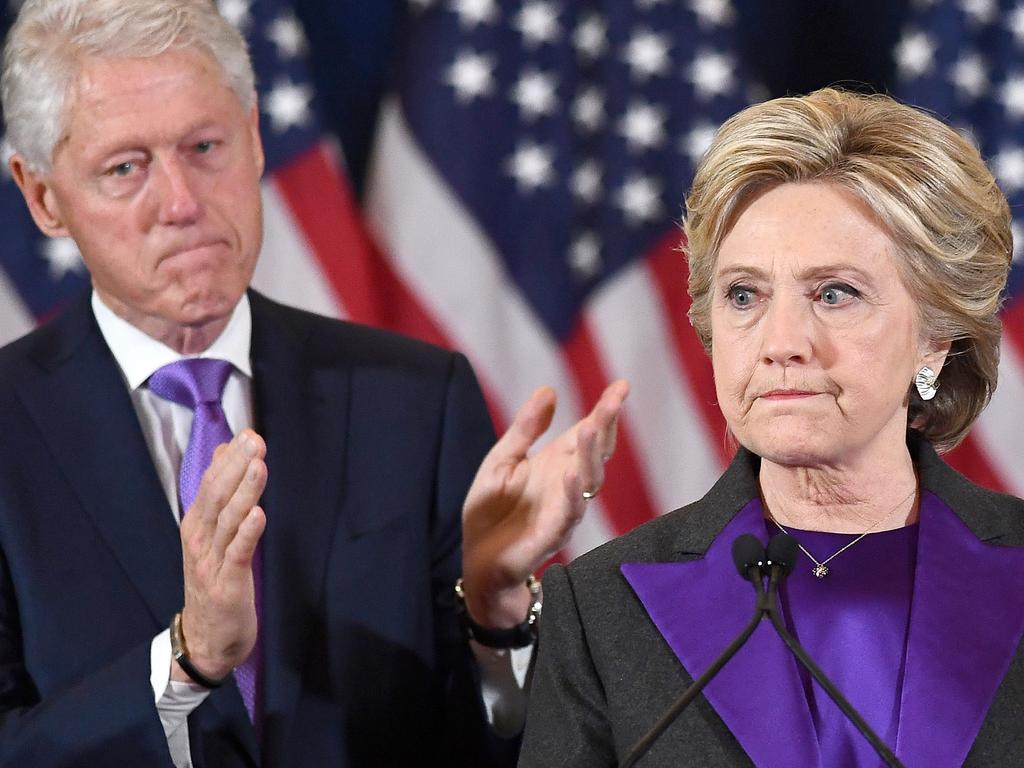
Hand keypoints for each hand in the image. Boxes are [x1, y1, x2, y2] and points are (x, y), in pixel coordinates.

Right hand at [172, 429, 266, 682]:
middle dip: (236, 466)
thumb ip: (220, 499)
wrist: (205, 641)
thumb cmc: (214, 583)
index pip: (210, 484)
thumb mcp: (213, 538)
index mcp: (196, 526)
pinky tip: (259, 514)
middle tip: (255, 439)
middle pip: (217, 496)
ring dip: (244, 491)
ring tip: (259, 465)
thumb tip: (226, 455)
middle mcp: (200, 540)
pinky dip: (248, 533)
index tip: (247, 433)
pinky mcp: (227, 584)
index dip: (228, 459)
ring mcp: (211, 562)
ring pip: (228, 520)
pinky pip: (238, 553)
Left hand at [460, 380, 628, 627]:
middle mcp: (566, 483)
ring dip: (589, 454)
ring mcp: (563, 509)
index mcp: (555, 462)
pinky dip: (572, 495)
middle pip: (595, 450)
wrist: (477, 562)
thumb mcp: (502, 459)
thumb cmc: (491, 510)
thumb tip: (549, 390)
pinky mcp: (551, 535)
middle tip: (614, 400)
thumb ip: (526, 428)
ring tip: (590, 428)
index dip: (605, 409)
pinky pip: (568, 514)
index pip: (586, 431)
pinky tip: (570, 475)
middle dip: (606, 425)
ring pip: (588, 480)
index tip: (621, 385)